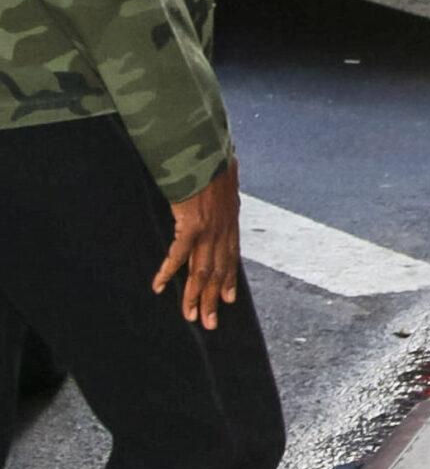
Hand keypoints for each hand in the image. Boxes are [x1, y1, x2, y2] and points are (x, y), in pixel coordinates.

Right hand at [152, 159, 242, 329]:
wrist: (208, 146)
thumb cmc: (213, 158)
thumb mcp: (224, 180)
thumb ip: (220, 195)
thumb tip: (218, 193)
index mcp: (231, 219)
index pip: (231, 257)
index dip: (229, 280)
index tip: (227, 299)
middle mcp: (224, 228)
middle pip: (218, 271)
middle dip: (213, 299)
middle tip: (210, 322)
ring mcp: (209, 227)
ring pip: (202, 270)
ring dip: (194, 295)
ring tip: (189, 316)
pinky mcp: (192, 223)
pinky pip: (179, 254)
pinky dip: (169, 271)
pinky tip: (160, 285)